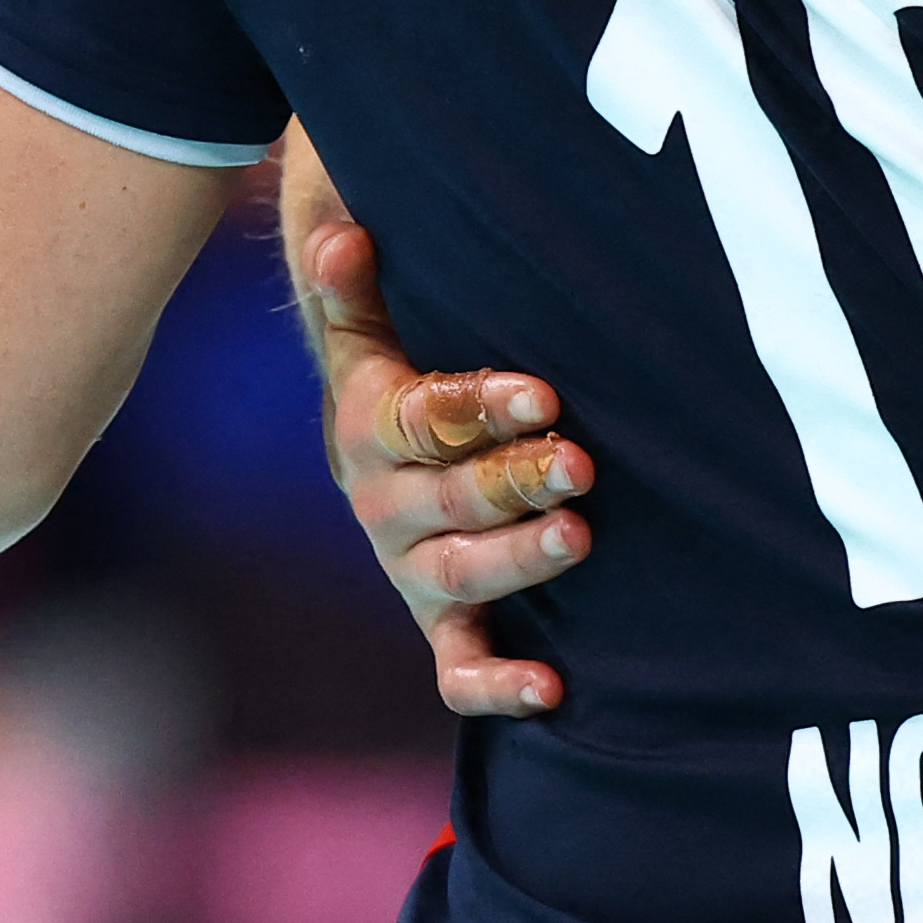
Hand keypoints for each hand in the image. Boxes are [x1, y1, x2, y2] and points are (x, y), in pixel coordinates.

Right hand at [295, 210, 587, 718]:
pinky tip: (550, 689)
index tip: (544, 393)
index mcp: (372, 428)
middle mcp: (386, 506)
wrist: (382, 453)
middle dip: (516, 481)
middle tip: (581, 464)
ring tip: (577, 535)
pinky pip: (458, 668)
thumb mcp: (372, 325)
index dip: (481, 406)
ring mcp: (413, 570)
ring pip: (458, 576)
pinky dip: (496, 685)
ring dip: (518, 560)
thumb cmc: (400, 371)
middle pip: (450, 500)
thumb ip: (355, 284)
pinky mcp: (442, 624)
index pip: (424, 418)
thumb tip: (341, 233)